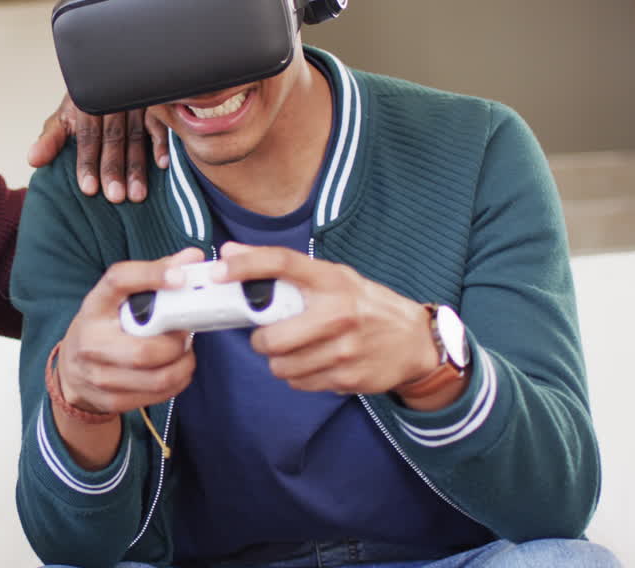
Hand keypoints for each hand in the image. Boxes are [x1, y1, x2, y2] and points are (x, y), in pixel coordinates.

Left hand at [27, 94, 169, 202]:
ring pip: (137, 135)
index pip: (87, 136)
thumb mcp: (64, 118)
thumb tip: (33, 161)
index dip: (87, 162)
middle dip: (114, 168)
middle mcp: (112, 100)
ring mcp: (135, 100)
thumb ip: (51, 140)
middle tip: (116, 196)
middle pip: (113, 137)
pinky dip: (162, 144)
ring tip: (138, 194)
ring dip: (138, 166)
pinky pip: (160, 123)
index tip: (89, 189)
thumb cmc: (85, 106)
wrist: (108, 73)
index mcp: (87, 102)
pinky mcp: (155, 103)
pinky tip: (163, 165)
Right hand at [51, 248, 202, 468]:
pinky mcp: (111, 399)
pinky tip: (177, 369)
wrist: (73, 369)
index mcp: (95, 304)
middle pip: (145, 349)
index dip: (152, 276)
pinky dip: (178, 381)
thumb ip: (155, 275)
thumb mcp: (119, 298)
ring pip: (158, 377)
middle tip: (186, 332)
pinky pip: (158, 394)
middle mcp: (91, 339)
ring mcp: (98, 374)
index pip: (119, 281)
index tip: (181, 277)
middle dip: (177, 343)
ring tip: (185, 352)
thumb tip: (194, 256)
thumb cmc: (106, 325)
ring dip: (183, 364)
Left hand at [217, 243, 441, 397]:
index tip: (220, 269)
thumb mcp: (332, 277)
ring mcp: (343, 350)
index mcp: (332, 281)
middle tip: (272, 335)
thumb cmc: (364, 305)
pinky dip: (299, 376)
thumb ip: (284, 268)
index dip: (248, 265)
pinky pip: (299, 383)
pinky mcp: (347, 378)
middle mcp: (338, 314)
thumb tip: (229, 252)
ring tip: (298, 349)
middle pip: (271, 338)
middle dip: (262, 341)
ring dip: (280, 361)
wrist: (414, 341)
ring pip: (281, 367)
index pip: (283, 263)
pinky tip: (316, 362)